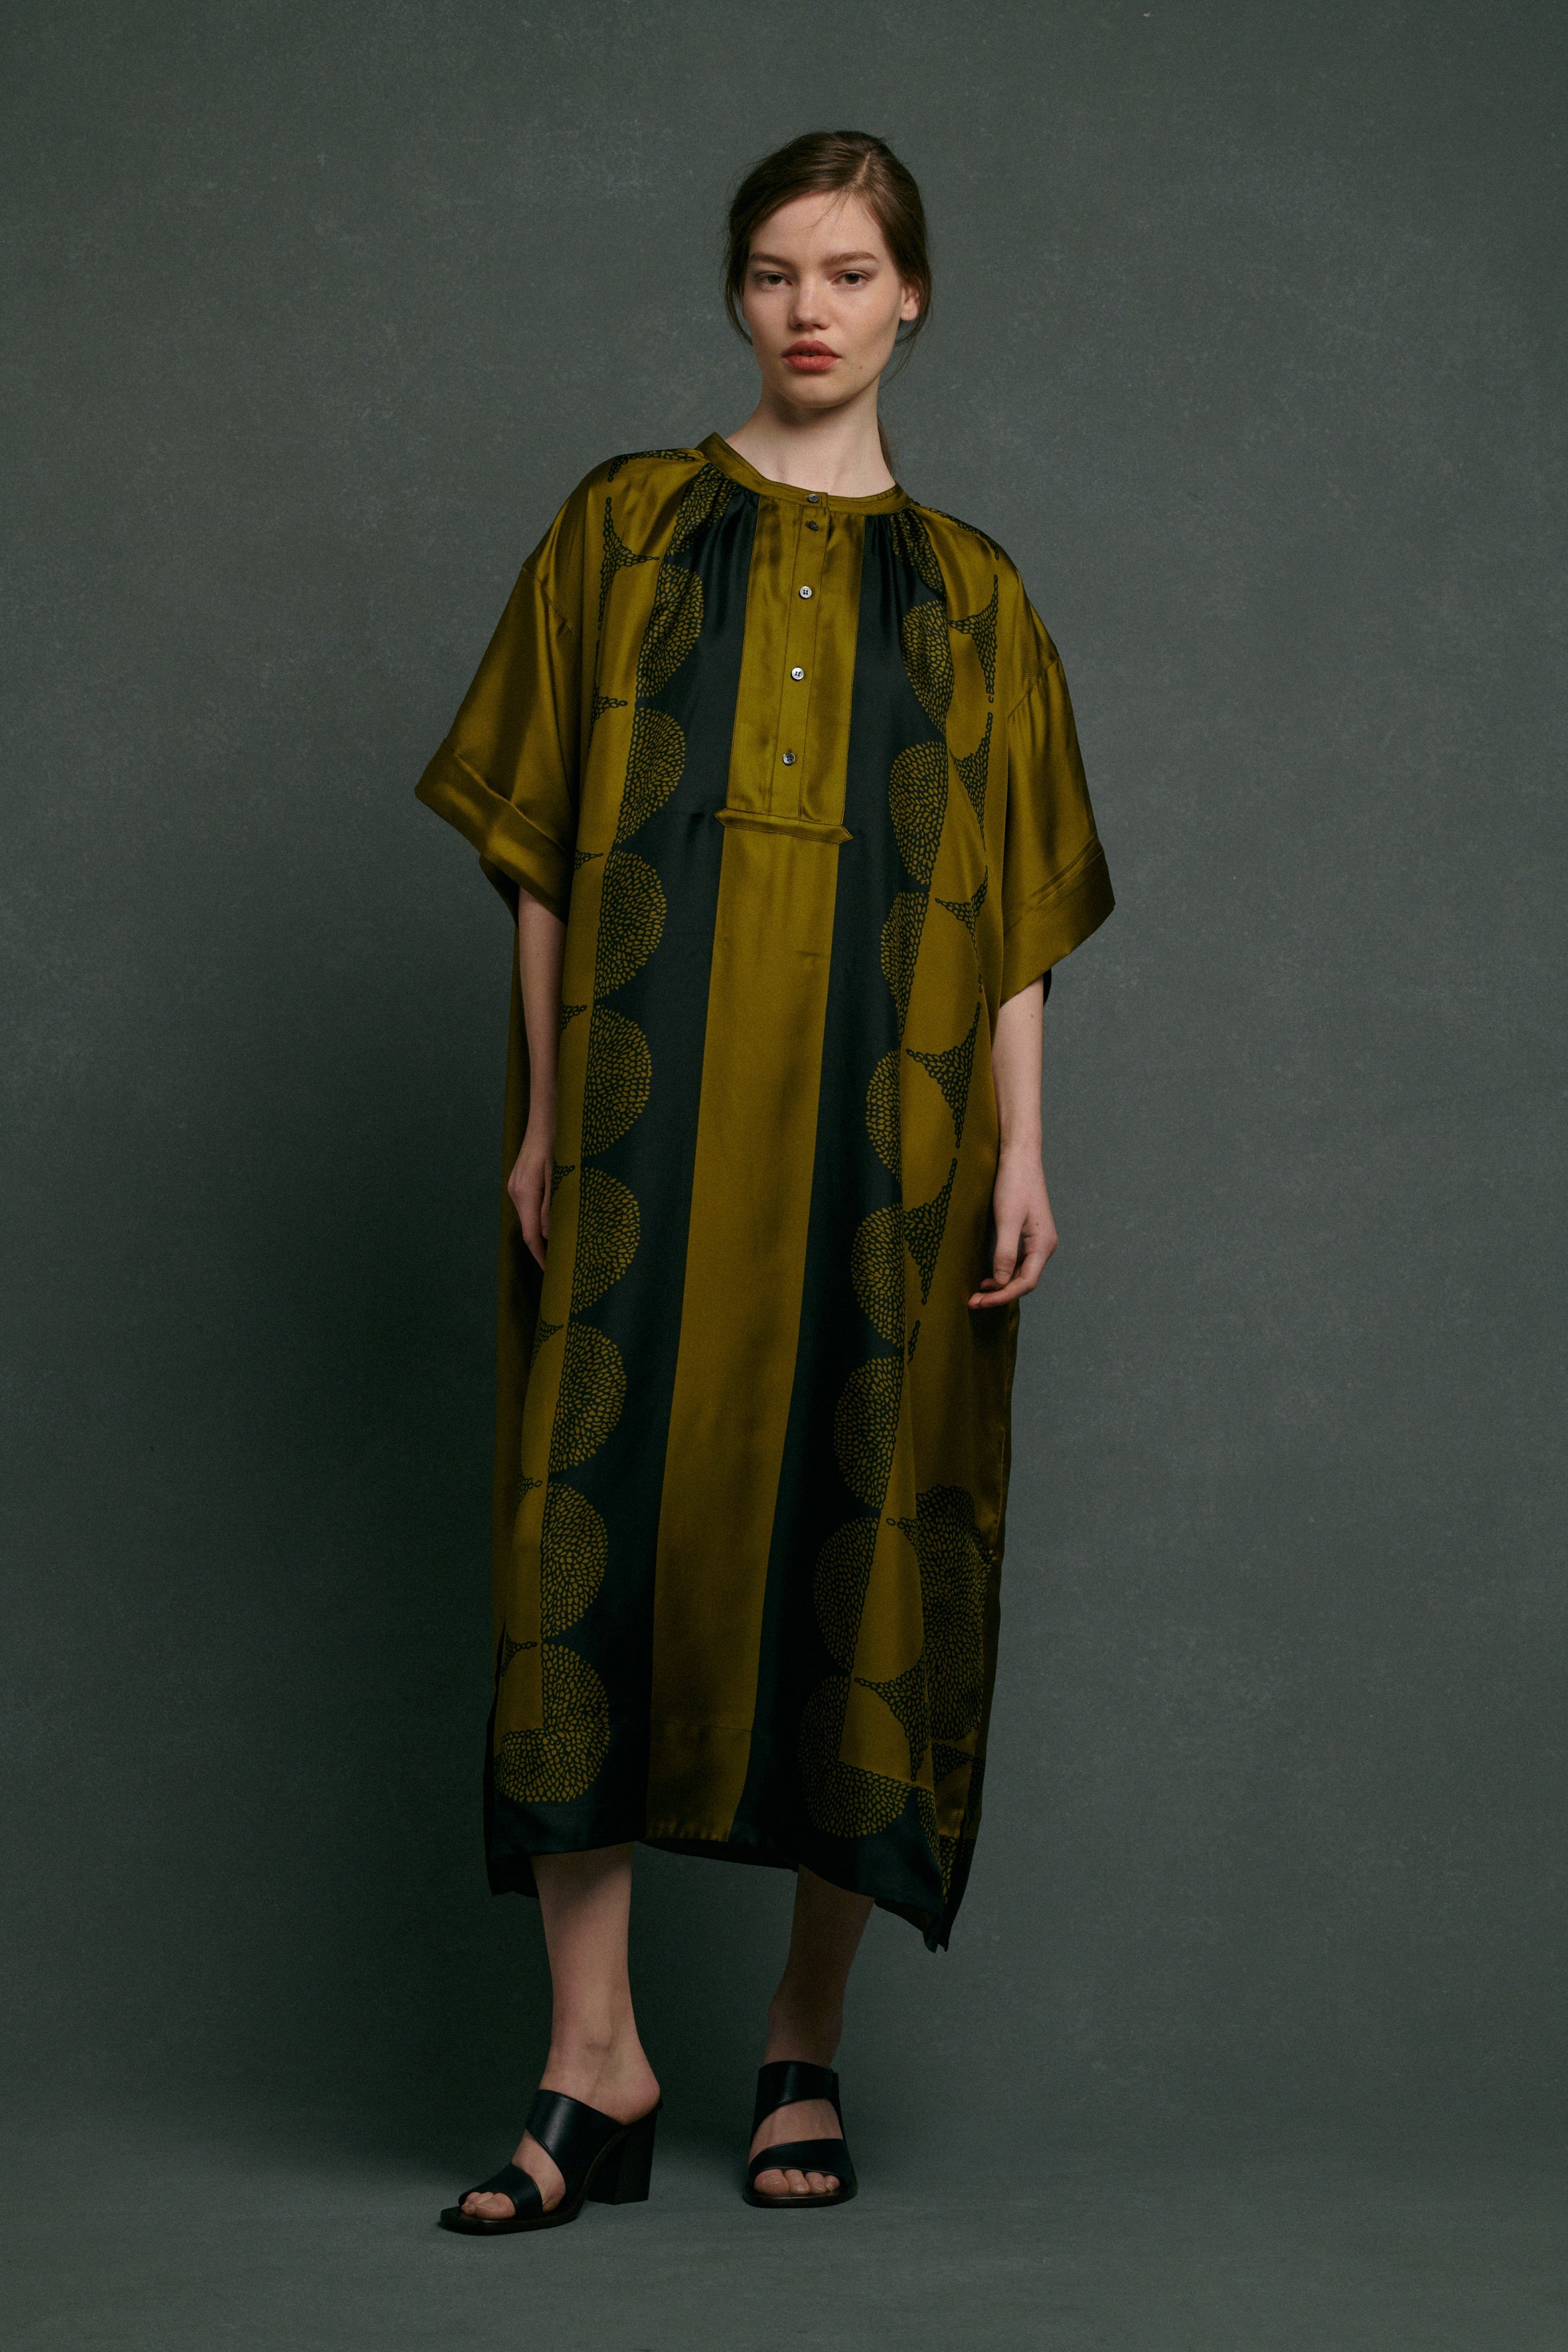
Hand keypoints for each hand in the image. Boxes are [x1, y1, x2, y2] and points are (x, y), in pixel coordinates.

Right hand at [507, 1118, 554, 1271]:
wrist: (547, 1114)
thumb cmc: (560, 1140)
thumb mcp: (562, 1174)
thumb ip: (554, 1205)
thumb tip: (549, 1235)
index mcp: (525, 1193)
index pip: (532, 1236)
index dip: (542, 1258)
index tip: (554, 1275)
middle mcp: (516, 1191)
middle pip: (530, 1230)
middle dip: (545, 1249)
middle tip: (565, 1266)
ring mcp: (516, 1185)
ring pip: (530, 1218)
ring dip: (544, 1234)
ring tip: (563, 1248)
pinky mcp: (521, 1179)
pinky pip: (531, 1206)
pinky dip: (542, 1219)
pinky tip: (555, 1222)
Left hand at [968, 1149, 1057, 1307]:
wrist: (1019, 1157)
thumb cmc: (1014, 1183)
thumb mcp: (1007, 1219)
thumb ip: (1005, 1252)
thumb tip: (1000, 1282)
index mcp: (1043, 1245)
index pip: (1025, 1283)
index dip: (1003, 1296)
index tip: (979, 1302)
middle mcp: (1043, 1246)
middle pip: (1023, 1281)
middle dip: (999, 1294)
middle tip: (972, 1302)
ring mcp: (1035, 1241)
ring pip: (1019, 1273)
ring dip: (999, 1285)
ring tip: (976, 1294)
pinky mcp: (1026, 1234)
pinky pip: (1015, 1261)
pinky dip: (1001, 1272)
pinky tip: (986, 1276)